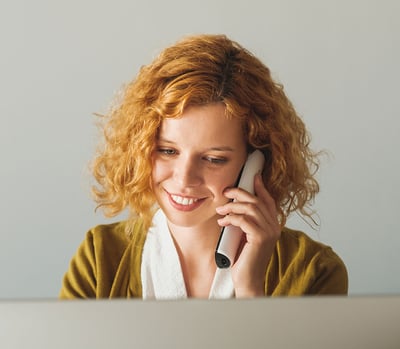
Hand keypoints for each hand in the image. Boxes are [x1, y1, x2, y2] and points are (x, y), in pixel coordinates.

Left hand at [216, 173, 280, 296]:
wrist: (248, 282)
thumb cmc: (244, 260)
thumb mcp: (246, 237)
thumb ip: (246, 223)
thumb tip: (235, 208)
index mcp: (273, 225)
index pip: (268, 201)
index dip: (260, 187)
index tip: (252, 177)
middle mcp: (274, 227)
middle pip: (258, 201)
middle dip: (240, 193)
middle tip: (226, 191)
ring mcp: (269, 232)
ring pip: (251, 208)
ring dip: (232, 206)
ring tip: (220, 210)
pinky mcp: (260, 238)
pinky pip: (244, 220)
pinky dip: (231, 218)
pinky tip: (222, 222)